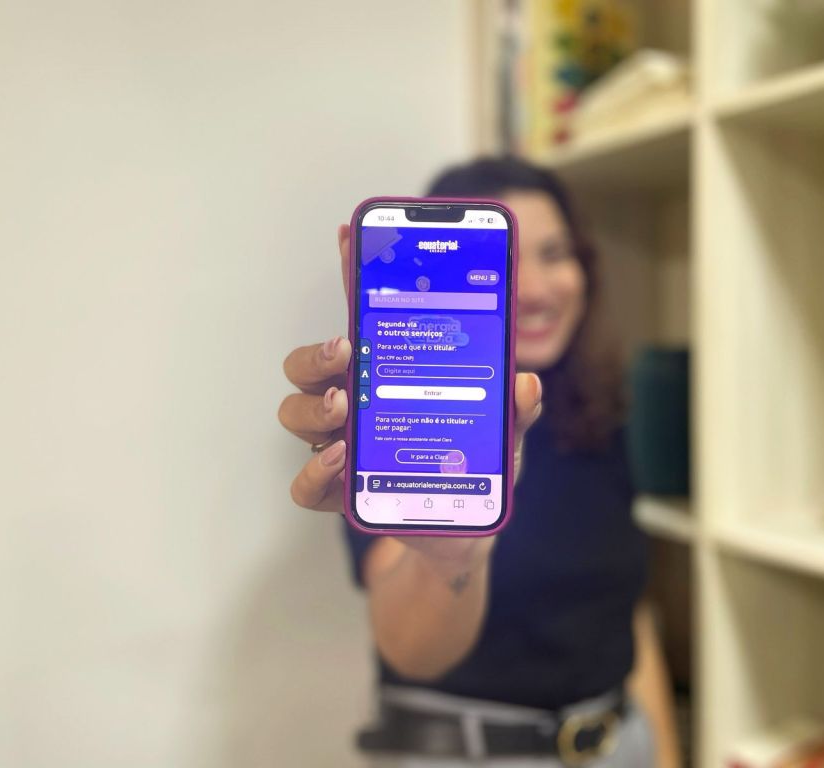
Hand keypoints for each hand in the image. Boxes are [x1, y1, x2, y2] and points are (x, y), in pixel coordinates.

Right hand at [277, 226, 541, 560]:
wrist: (464, 533)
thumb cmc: (477, 469)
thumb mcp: (506, 435)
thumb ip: (515, 409)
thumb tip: (526, 383)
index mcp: (391, 373)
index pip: (364, 315)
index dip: (355, 273)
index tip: (351, 235)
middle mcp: (357, 403)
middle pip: (310, 365)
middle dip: (317, 353)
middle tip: (345, 350)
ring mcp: (342, 445)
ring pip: (297, 414)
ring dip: (312, 406)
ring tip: (344, 407)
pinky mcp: (340, 492)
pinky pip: (305, 484)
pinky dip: (315, 472)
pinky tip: (342, 460)